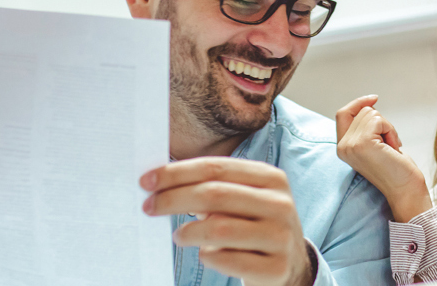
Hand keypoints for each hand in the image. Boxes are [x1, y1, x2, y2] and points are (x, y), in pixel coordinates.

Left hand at [141, 157, 313, 285]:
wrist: (290, 266)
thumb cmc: (253, 227)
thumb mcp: (242, 200)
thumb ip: (212, 187)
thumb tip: (160, 182)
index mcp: (271, 178)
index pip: (215, 168)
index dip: (177, 173)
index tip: (147, 181)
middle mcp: (280, 204)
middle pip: (214, 194)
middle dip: (173, 199)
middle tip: (149, 207)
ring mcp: (281, 237)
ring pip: (218, 228)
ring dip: (188, 232)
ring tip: (179, 236)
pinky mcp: (276, 268)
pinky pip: (227, 260)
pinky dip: (207, 257)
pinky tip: (205, 254)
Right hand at [335, 95, 431, 222]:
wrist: (405, 189)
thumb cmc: (396, 169)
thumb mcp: (375, 144)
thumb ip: (365, 128)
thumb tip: (369, 104)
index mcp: (343, 148)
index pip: (342, 114)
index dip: (358, 103)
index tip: (374, 98)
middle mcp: (342, 147)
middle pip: (361, 111)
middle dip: (381, 122)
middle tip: (388, 144)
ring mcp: (350, 145)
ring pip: (371, 113)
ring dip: (387, 127)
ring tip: (390, 148)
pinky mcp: (362, 143)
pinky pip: (378, 119)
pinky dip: (390, 130)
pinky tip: (393, 147)